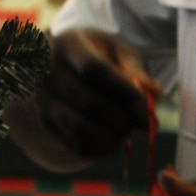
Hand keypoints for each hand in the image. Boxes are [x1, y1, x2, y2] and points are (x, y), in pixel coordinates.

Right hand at [6, 30, 157, 170]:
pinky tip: (114, 144)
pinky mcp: (45, 123)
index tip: (147, 108)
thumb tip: (153, 94)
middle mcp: (46, 72)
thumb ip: (136, 70)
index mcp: (68, 44)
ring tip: (127, 132)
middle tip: (142, 123)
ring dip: (111, 137)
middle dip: (121, 119)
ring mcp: (41, 99)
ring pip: (79, 129)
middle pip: (87, 103)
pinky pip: (74, 145)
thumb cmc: (100, 55)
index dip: (124, 92)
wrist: (65, 66)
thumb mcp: (120, 52)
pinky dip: (100, 150)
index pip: (94, 70)